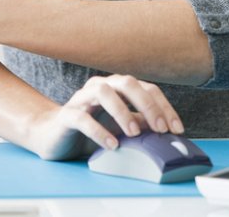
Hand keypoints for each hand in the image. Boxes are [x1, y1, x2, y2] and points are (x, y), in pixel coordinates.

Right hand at [31, 74, 183, 159]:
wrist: (52, 136)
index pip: (146, 88)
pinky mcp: (66, 115)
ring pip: (103, 92)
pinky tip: (112, 145)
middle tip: (160, 129)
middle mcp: (100, 87)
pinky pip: (83, 118)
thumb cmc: (90, 129)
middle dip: (147, 104)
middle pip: (127, 83)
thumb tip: (165, 129)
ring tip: (134, 134)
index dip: (164, 106)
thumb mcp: (120, 128)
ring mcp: (81, 99)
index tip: (176, 128)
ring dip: (122, 111)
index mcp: (117, 88)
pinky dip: (99, 131)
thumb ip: (139, 123)